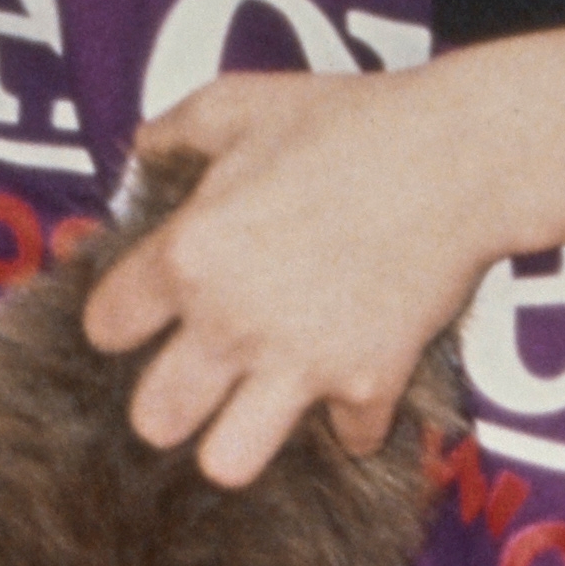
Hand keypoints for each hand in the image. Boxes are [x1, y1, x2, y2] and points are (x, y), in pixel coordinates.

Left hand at [81, 67, 485, 490]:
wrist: (458, 155)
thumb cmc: (347, 121)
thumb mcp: (241, 102)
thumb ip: (175, 130)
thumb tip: (141, 151)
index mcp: (188, 256)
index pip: (106, 327)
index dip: (122, 320)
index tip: (146, 314)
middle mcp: (230, 323)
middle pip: (155, 420)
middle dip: (169, 403)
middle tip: (199, 375)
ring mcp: (299, 363)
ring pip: (228, 463)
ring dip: (241, 438)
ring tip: (257, 406)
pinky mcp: (368, 385)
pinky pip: (348, 439)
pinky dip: (354, 418)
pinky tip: (357, 376)